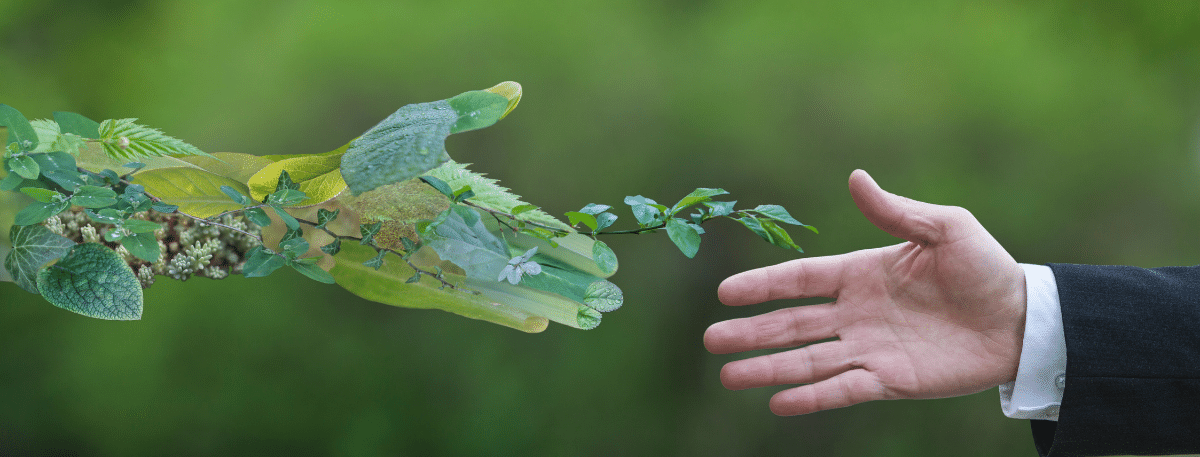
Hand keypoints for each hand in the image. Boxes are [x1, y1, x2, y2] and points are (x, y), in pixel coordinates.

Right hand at [705, 170, 1026, 415]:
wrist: (1023, 319)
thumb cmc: (985, 268)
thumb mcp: (945, 228)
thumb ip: (896, 211)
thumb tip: (855, 177)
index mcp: (862, 273)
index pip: (801, 280)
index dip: (763, 285)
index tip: (725, 292)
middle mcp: (857, 313)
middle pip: (792, 324)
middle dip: (751, 332)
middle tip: (712, 339)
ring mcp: (870, 348)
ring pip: (808, 360)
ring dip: (769, 369)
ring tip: (729, 377)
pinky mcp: (891, 381)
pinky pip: (844, 389)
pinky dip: (812, 397)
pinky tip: (778, 403)